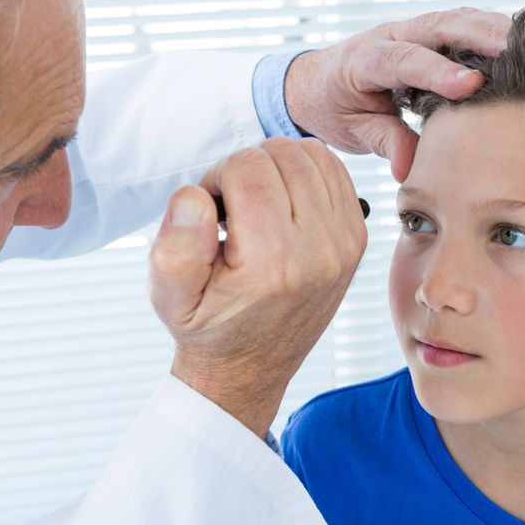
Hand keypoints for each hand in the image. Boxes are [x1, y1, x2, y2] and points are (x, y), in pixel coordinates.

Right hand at [148, 138, 367, 437]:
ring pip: (314, 155)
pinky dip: (306, 174)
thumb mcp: (168, 296)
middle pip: (284, 154)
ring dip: (278, 166)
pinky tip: (282, 203)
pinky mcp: (356, 240)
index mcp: (274, 264)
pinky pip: (336, 173)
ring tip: (256, 203)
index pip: (248, 168)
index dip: (217, 176)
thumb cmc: (207, 327)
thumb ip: (174, 245)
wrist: (248, 370)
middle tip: (232, 206)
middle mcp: (320, 252)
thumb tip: (197, 196)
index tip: (211, 212)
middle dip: (248, 167)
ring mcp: (345, 245)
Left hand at [284, 7, 510, 181]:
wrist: (317, 84)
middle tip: (515, 51)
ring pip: (455, 19)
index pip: (404, 60)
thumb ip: (385, 143)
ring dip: (490, 29)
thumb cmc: (334, 108)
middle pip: (438, 25)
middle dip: (477, 36)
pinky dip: (489, 32)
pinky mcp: (428, 36)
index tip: (470, 86)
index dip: (438, 72)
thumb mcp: (353, 131)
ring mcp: (411, 31)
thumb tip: (409, 170)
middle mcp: (390, 36)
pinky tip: (519, 46)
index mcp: (364, 60)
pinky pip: (462, 26)